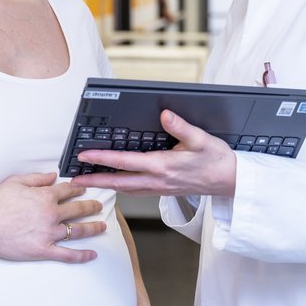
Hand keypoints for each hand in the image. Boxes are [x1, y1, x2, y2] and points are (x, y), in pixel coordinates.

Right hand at [0, 172, 106, 262]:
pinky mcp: (43, 250)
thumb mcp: (16, 181)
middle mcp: (51, 214)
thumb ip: (37, 178)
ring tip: (102, 226)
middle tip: (99, 205)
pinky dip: (81, 255)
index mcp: (45, 196)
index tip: (85, 189)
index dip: (78, 189)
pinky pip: (67, 254)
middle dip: (91, 207)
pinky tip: (92, 254)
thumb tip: (53, 175)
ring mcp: (48, 233)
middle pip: (78, 209)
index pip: (67, 190)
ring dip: (93, 228)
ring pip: (77, 230)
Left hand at [72, 109, 236, 196]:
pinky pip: (136, 190)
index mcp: (163, 166)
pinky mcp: (164, 190)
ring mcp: (160, 187)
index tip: (84, 156)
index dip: (102, 159)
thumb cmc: (217, 160)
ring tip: (88, 180)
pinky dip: (121, 187)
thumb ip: (181, 127)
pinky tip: (116, 182)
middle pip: (119, 182)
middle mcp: (158, 180)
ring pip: (126, 189)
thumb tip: (164, 115)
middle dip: (95, 179)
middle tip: (74, 178)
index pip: (125, 162)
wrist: (231, 180)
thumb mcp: (201, 139)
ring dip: (106, 184)